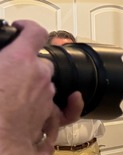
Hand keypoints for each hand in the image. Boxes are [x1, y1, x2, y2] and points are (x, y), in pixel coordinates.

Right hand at [0, 20, 82, 154]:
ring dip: (34, 87)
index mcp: (20, 59)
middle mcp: (39, 74)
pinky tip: (74, 98)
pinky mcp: (50, 115)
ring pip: (46, 85)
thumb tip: (4, 68)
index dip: (28, 28)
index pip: (34, 33)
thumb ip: (1, 64)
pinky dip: (70, 105)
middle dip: (26, 66)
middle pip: (39, 62)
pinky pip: (65, 110)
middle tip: (7, 74)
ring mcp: (47, 95)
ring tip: (13, 94)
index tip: (21, 29)